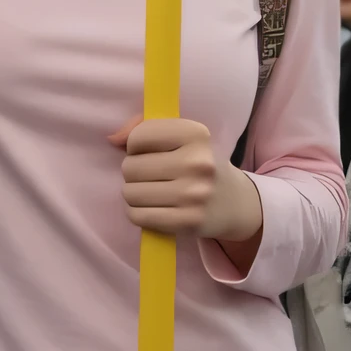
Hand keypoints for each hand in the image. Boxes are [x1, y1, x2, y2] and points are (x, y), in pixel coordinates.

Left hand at [110, 118, 263, 246]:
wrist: (237, 202)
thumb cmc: (201, 165)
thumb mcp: (184, 138)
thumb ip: (145, 128)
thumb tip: (112, 139)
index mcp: (196, 134)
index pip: (139, 137)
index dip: (135, 146)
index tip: (148, 153)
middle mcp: (197, 162)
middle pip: (130, 167)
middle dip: (133, 173)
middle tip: (150, 176)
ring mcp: (194, 194)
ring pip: (131, 193)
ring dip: (133, 194)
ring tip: (149, 192)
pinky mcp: (188, 221)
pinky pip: (139, 216)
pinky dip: (137, 213)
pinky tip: (150, 208)